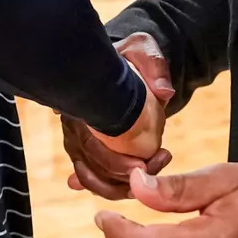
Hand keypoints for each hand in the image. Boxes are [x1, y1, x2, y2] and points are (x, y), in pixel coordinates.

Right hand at [64, 32, 175, 198]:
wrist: (123, 63)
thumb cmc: (129, 56)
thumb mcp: (142, 49)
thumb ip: (154, 66)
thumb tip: (164, 92)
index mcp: (82, 99)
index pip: (90, 141)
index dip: (113, 161)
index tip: (142, 165)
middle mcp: (73, 121)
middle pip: (90, 163)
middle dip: (122, 176)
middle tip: (154, 167)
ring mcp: (76, 137)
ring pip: (90, 175)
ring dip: (119, 185)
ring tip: (153, 170)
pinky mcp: (84, 148)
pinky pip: (92, 175)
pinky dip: (110, 186)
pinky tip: (131, 187)